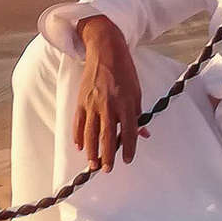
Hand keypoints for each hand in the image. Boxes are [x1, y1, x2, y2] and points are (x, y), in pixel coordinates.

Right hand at [72, 15, 147, 172]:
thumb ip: (138, 114)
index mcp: (126, 102)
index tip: (127, 159)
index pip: (128, 131)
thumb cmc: (124, 71)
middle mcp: (109, 104)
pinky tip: (80, 147)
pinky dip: (78, 136)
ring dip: (91, 151)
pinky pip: (78, 122)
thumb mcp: (137, 91)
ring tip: (93, 165)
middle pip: (107, 136)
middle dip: (107, 156)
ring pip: (90, 133)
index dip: (128, 148)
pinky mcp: (81, 100)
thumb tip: (143, 133)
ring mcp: (92, 102)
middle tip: (107, 169)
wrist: (105, 51)